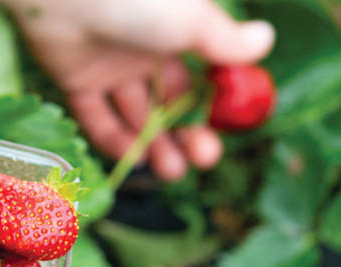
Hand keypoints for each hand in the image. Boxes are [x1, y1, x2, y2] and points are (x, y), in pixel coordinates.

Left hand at [0, 0, 274, 179]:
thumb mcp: (191, 20)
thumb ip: (225, 39)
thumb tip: (266, 41)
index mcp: (176, 28)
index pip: (200, 73)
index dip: (214, 104)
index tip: (226, 130)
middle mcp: (143, 48)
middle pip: (170, 99)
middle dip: (188, 132)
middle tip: (203, 159)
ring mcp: (108, 65)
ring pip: (136, 112)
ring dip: (156, 144)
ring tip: (173, 172)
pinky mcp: (75, 79)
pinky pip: (96, 116)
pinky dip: (114, 139)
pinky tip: (136, 158)